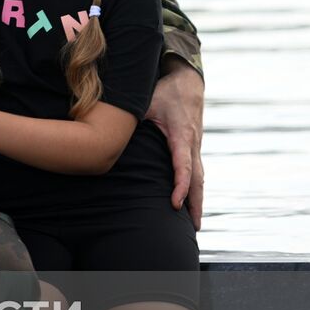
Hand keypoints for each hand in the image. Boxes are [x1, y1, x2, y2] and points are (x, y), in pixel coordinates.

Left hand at [145, 62, 204, 230]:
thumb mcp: (147, 101)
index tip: (175, 204)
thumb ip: (130, 114)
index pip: (182, 166)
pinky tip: (191, 203)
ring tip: (195, 224)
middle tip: (194, 227)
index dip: (180, 186)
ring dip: (198, 200)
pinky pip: (197, 172)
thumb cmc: (165, 93)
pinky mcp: (194, 147)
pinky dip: (196, 189)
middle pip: (197, 179)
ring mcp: (196, 147)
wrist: (188, 82)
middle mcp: (192, 144)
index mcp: (181, 136)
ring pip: (199, 178)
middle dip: (196, 203)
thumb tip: (109, 127)